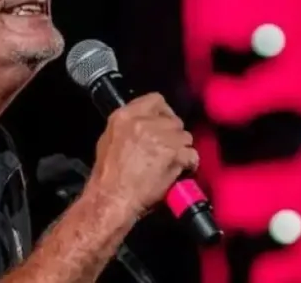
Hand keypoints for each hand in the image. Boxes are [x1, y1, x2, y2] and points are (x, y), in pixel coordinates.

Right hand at [86, 92, 198, 218]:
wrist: (112, 200)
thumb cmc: (107, 177)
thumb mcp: (108, 141)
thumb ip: (128, 127)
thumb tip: (143, 126)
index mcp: (125, 116)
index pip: (156, 100)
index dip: (164, 112)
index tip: (165, 124)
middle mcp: (144, 122)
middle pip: (174, 120)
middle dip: (174, 135)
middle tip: (168, 150)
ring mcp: (162, 137)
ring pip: (186, 137)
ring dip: (182, 150)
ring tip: (172, 163)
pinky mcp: (175, 154)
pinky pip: (192, 155)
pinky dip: (189, 164)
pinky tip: (179, 172)